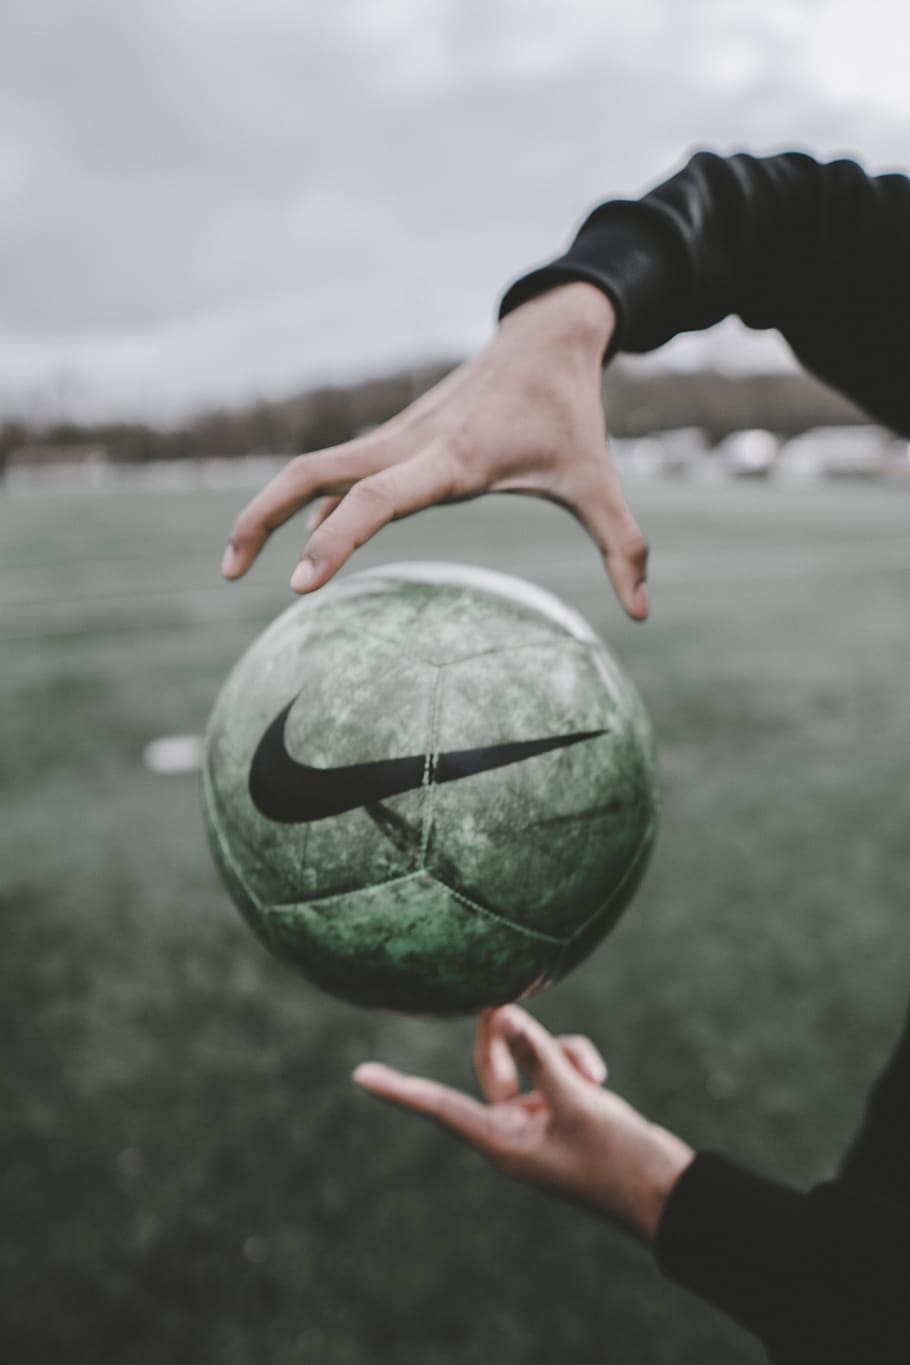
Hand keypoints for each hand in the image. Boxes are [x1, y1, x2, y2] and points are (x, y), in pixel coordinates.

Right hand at [222, 283, 649, 618]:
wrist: (544, 336)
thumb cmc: (569, 413)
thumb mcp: (597, 482)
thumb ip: (622, 547)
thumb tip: (644, 614)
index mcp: (452, 458)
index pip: (379, 500)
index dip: (336, 539)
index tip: (299, 584)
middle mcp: (409, 443)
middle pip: (312, 474)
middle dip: (261, 519)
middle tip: (229, 574)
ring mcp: (393, 436)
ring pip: (311, 469)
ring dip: (267, 510)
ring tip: (237, 566)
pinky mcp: (391, 437)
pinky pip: (334, 471)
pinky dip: (303, 503)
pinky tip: (298, 542)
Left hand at [353, 1005, 692, 1241]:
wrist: (664, 1190)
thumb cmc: (616, 1158)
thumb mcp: (575, 1099)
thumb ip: (538, 1055)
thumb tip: (503, 1016)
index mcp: (501, 1141)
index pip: (438, 1106)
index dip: (399, 1089)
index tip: (360, 1076)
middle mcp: (513, 1131)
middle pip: (490, 1066)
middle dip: (507, 1037)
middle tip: (502, 997)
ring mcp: (539, 1121)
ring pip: (531, 1060)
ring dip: (557, 1053)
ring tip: (591, 1076)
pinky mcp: (565, 1111)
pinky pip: (556, 1068)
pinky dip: (576, 1063)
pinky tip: (600, 1078)